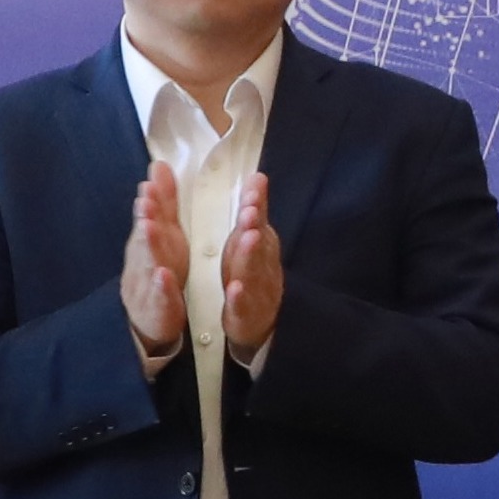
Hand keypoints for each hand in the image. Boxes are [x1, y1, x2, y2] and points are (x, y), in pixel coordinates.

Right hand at [120, 162, 190, 360]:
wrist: (148, 320)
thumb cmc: (159, 271)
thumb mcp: (166, 235)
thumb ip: (163, 202)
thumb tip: (159, 164)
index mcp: (146, 243)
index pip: (145, 219)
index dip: (147, 202)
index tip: (149, 183)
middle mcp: (142, 262)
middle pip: (142, 239)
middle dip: (144, 219)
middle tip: (146, 200)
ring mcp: (146, 286)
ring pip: (147, 265)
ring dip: (148, 247)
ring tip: (150, 228)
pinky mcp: (158, 310)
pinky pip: (160, 298)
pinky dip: (162, 287)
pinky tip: (165, 276)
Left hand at [218, 173, 285, 355]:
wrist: (262, 322)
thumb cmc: (252, 273)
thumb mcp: (253, 240)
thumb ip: (255, 210)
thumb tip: (258, 176)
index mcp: (259, 246)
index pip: (258, 222)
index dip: (256, 205)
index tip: (252, 189)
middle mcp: (262, 265)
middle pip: (258, 244)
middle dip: (254, 226)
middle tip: (250, 209)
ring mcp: (257, 291)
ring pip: (254, 272)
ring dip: (251, 256)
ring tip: (248, 238)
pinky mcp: (246, 316)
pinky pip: (242, 307)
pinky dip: (240, 298)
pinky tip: (235, 289)